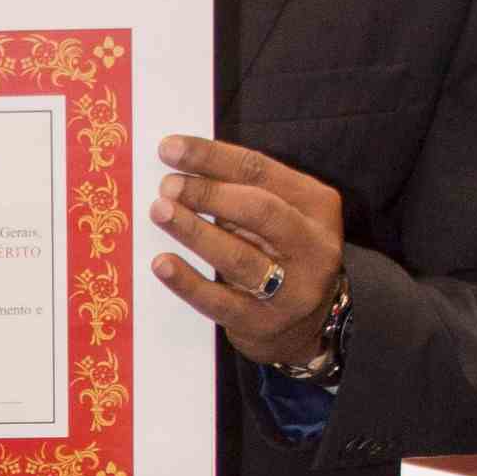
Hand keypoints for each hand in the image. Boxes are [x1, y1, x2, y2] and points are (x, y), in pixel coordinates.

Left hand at [149, 136, 342, 365]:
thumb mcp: (278, 216)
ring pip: (238, 256)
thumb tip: (181, 167)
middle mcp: (313, 245)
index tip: (170, 148)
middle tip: (167, 186)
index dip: (212, 156)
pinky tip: (162, 264)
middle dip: (208, 193)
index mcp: (316, 205)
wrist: (307, 327)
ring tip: (160, 212)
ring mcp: (292, 289)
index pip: (260, 170)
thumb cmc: (280, 255)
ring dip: (194, 231)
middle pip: (258, 210)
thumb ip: (243, 191)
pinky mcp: (263, 323)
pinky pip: (220, 301)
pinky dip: (187, 282)